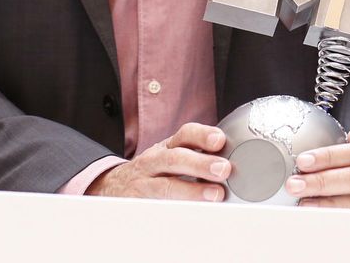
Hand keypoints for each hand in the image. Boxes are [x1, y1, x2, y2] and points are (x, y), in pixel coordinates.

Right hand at [86, 122, 229, 201]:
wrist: (115, 185)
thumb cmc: (156, 170)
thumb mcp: (173, 156)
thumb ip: (199, 156)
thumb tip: (234, 163)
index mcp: (169, 147)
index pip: (185, 135)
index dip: (202, 135)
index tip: (220, 140)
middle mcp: (155, 161)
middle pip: (176, 158)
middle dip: (201, 164)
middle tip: (224, 169)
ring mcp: (144, 182)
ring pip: (166, 185)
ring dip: (191, 190)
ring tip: (215, 195)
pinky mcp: (137, 203)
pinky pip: (155, 207)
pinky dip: (172, 210)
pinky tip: (190, 214)